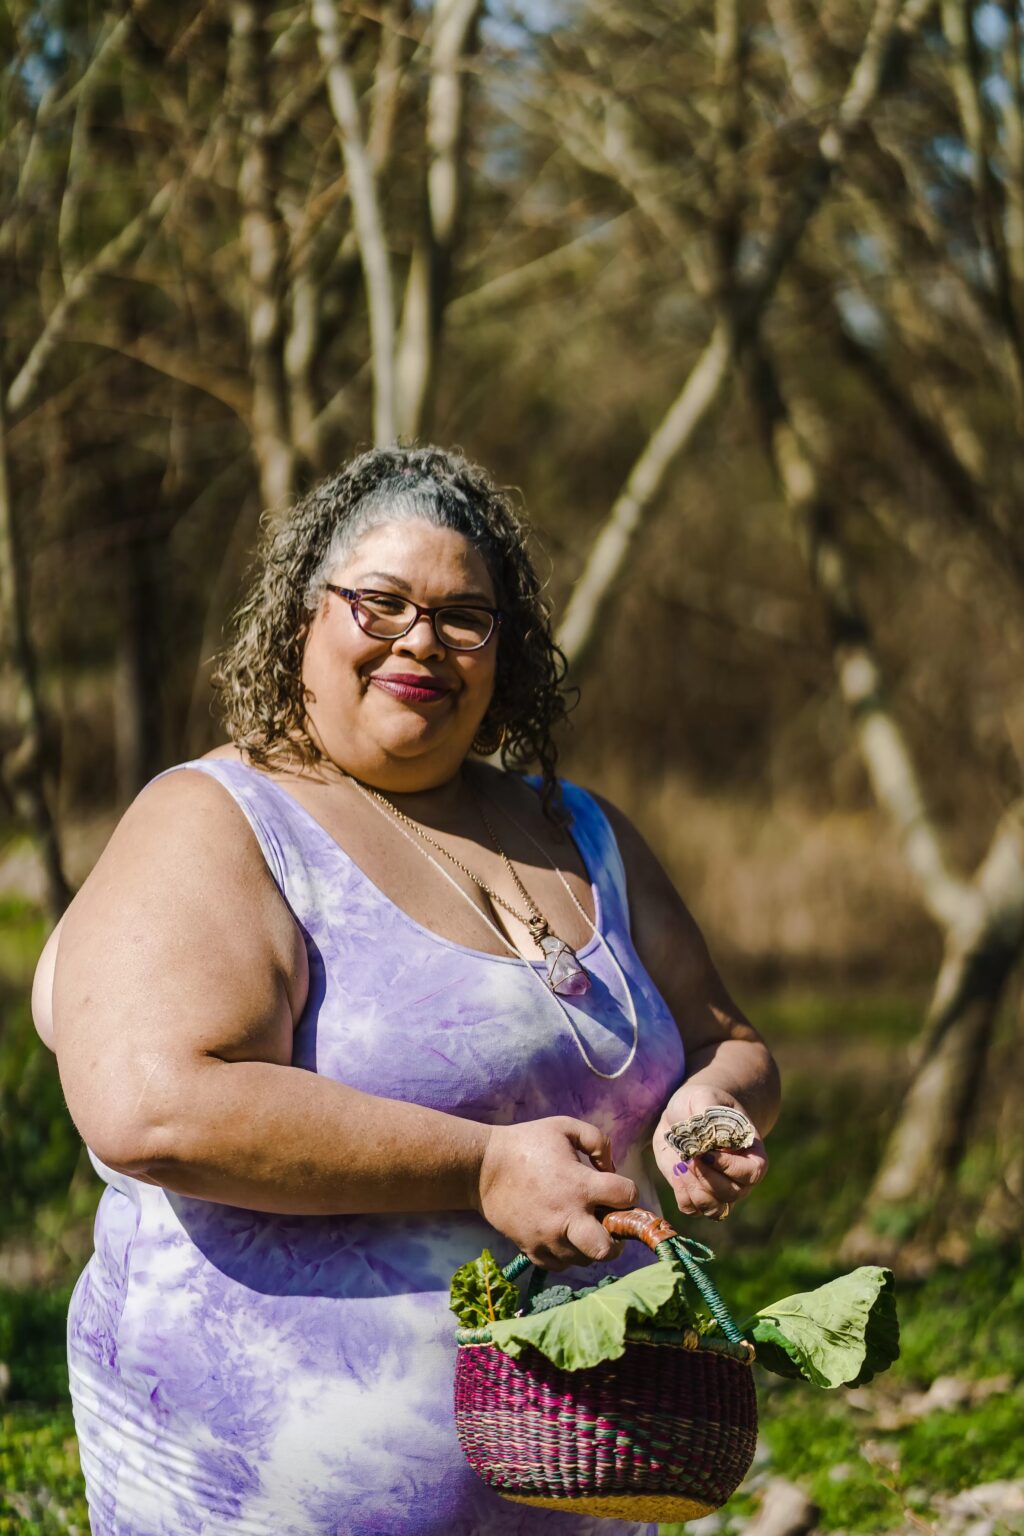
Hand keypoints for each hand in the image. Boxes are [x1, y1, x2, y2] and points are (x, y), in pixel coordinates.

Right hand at [476, 1117, 638, 1269]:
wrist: (483, 1168)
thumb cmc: (527, 1143)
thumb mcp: (564, 1126)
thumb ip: (597, 1140)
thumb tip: (612, 1168)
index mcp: (580, 1184)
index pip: (626, 1196)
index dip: (629, 1192)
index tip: (619, 1190)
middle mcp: (567, 1216)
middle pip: (607, 1249)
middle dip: (617, 1240)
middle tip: (610, 1227)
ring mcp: (548, 1237)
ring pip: (585, 1260)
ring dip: (591, 1246)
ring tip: (585, 1228)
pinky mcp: (531, 1249)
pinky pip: (559, 1265)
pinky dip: (567, 1255)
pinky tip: (564, 1237)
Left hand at [653, 1084, 767, 1221]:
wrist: (685, 1114)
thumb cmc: (703, 1103)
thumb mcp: (705, 1098)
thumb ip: (708, 1114)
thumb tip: (707, 1142)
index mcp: (752, 1153)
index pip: (753, 1172)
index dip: (730, 1167)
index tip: (706, 1153)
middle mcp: (740, 1177)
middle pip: (732, 1194)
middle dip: (706, 1177)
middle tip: (689, 1156)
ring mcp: (720, 1190)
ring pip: (713, 1208)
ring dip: (693, 1189)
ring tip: (681, 1164)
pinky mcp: (696, 1193)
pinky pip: (692, 1209)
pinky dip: (682, 1194)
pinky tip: (676, 1170)